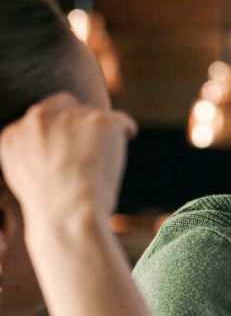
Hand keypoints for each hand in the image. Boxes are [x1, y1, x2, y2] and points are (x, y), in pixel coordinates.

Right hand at [0, 92, 136, 224]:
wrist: (68, 217)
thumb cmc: (52, 211)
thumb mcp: (27, 178)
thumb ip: (36, 153)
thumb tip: (61, 145)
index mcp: (13, 134)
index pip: (41, 114)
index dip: (61, 128)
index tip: (73, 142)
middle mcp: (38, 118)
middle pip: (69, 104)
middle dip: (81, 121)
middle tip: (94, 146)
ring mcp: (69, 117)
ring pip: (96, 117)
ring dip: (103, 137)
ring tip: (99, 167)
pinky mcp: (100, 120)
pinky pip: (123, 123)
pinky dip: (126, 134)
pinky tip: (117, 157)